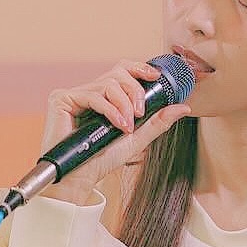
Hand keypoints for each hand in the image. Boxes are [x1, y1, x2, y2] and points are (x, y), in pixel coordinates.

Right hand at [39, 62, 190, 203]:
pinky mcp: (62, 99)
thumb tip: (184, 107)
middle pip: (118, 73)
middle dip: (134, 91)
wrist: (80, 178)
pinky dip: (110, 109)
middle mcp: (88, 92)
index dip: (139, 68)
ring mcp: (74, 94)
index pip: (121, 71)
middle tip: (140, 113)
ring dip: (124, 105)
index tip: (155, 76)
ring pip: (108, 83)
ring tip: (126, 126)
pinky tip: (118, 125)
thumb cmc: (102, 160)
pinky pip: (93, 95)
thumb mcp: (136, 138)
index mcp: (103, 97)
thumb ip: (157, 122)